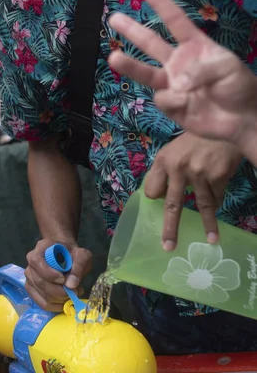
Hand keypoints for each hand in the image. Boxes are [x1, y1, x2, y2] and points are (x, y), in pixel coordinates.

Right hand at [25, 239, 92, 311]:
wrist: (66, 257)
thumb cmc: (73, 254)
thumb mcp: (81, 255)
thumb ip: (78, 266)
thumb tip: (71, 285)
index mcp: (40, 249)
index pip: (36, 262)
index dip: (49, 273)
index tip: (64, 279)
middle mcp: (31, 264)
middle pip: (40, 282)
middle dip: (59, 291)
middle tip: (75, 291)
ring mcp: (30, 278)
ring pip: (42, 295)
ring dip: (60, 299)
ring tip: (73, 293)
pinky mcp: (33, 290)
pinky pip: (42, 303)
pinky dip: (56, 306)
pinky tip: (66, 301)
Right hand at [108, 0, 256, 147]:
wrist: (243, 119)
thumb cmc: (239, 86)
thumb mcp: (227, 67)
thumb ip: (200, 69)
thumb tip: (176, 82)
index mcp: (195, 46)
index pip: (176, 22)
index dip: (162, 5)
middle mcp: (179, 62)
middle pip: (151, 44)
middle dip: (132, 30)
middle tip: (113, 18)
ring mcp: (172, 84)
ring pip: (145, 72)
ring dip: (129, 65)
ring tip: (113, 58)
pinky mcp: (171, 105)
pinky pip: (164, 98)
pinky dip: (174, 100)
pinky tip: (187, 103)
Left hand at [145, 133, 242, 250]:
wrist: (221, 126)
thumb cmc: (195, 140)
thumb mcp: (173, 149)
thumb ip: (164, 170)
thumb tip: (154, 196)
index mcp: (163, 161)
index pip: (152, 189)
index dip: (155, 197)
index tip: (159, 204)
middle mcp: (178, 168)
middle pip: (172, 205)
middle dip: (170, 228)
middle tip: (168, 247)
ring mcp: (199, 173)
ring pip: (202, 205)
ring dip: (208, 225)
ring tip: (211, 240)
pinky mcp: (217, 176)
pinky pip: (217, 197)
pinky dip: (217, 202)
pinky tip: (218, 203)